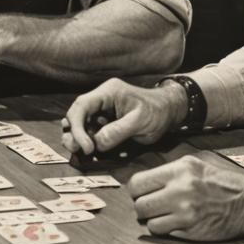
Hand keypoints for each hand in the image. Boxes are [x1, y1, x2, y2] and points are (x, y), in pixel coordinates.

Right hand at [61, 78, 182, 155]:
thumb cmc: (157, 111)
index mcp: (108, 92)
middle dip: (74, 133)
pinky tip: (90, 150)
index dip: (78, 127)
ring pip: (80, 122)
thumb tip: (97, 143)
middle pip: (76, 114)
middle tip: (80, 151)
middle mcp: (101, 99)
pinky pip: (89, 129)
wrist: (169, 110)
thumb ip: (118, 131)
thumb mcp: (140, 121)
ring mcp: (101, 109)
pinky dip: (86, 140)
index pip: (82, 106)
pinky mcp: (105, 120)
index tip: (87, 147)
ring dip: (77, 138)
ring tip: (84, 151)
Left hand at [129, 155, 243, 240]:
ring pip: (149, 221)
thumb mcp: (195, 165)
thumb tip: (144, 182)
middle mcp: (180, 189)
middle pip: (139, 204)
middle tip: (151, 206)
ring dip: (153, 220)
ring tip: (164, 215)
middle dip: (142, 206)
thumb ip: (169, 171)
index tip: (141, 193)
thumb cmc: (221, 183)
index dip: (136, 190)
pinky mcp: (190, 229)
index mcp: (180, 170)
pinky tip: (175, 223)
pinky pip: (163, 232)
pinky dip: (165, 230)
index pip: (138, 182)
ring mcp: (185, 211)